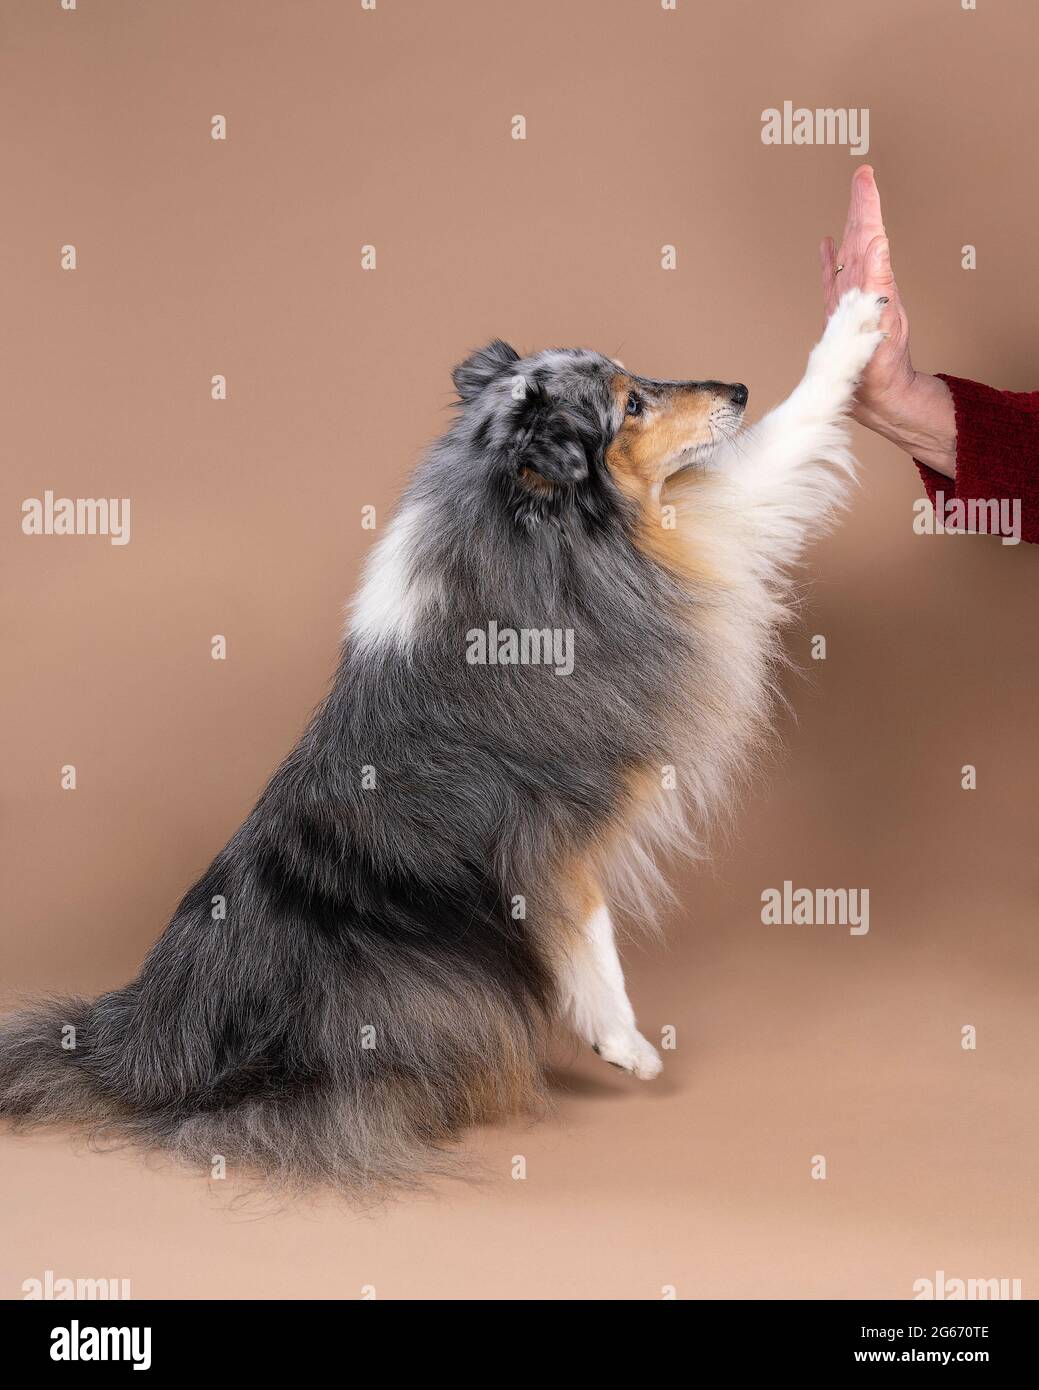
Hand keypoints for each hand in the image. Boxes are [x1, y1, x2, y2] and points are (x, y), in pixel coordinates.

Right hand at [821, 166, 956, 477]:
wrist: (881, 400)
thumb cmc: (883, 372)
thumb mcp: (882, 325)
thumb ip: (878, 282)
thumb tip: (875, 243)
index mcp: (873, 286)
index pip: (869, 236)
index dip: (866, 207)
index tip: (865, 179)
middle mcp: (862, 290)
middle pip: (860, 239)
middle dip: (860, 207)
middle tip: (861, 177)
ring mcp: (851, 302)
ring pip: (847, 255)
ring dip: (847, 228)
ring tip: (849, 203)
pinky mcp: (840, 317)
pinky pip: (832, 281)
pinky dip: (829, 261)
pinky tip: (826, 246)